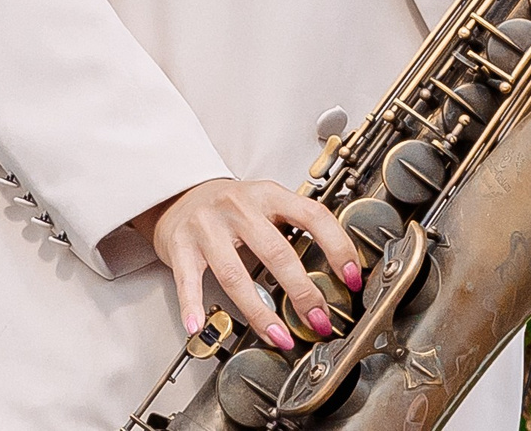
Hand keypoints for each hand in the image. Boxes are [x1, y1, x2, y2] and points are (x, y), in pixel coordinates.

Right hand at [143, 178, 365, 351]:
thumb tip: (336, 264)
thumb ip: (294, 224)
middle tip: (318, 318)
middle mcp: (239, 208)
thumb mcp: (266, 202)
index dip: (337, 246)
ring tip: (279, 336)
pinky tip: (198, 326)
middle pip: (276, 252)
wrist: (179, 195)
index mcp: (268, 194)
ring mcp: (208, 227)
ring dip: (260, 312)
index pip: (313, 215)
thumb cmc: (229, 206)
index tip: (351, 276)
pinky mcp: (181, 246)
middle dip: (302, 291)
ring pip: (236, 274)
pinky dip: (192, 305)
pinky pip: (188, 280)